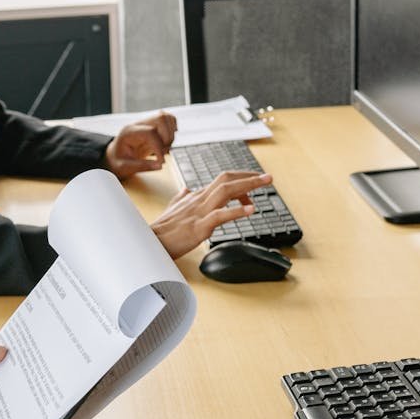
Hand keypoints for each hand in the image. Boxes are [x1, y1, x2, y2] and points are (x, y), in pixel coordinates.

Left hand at [104, 111, 176, 177]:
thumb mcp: (124, 167)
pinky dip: (172, 130)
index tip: (161, 160)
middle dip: (167, 138)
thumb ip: (141, 166)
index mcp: (129, 132)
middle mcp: (138, 124)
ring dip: (170, 134)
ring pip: (166, 117)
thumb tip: (159, 165)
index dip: (159, 146)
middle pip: (160, 118)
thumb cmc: (117, 161)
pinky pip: (167, 120)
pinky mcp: (153, 127)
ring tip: (164, 149)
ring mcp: (146, 124)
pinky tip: (167, 142)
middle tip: (163, 153)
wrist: (115, 156)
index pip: (150, 132)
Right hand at [151, 171, 272, 258]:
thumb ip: (181, 198)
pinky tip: (251, 210)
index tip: (255, 181)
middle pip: (227, 179)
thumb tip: (187, 189)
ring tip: (265, 183)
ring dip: (249, 185)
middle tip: (268, 178)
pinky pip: (220, 215)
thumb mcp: (173, 209)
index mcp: (196, 197)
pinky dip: (237, 211)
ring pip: (226, 191)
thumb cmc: (162, 229)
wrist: (151, 242)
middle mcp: (200, 200)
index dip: (240, 178)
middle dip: (249, 176)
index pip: (222, 181)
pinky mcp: (199, 227)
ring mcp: (200, 212)